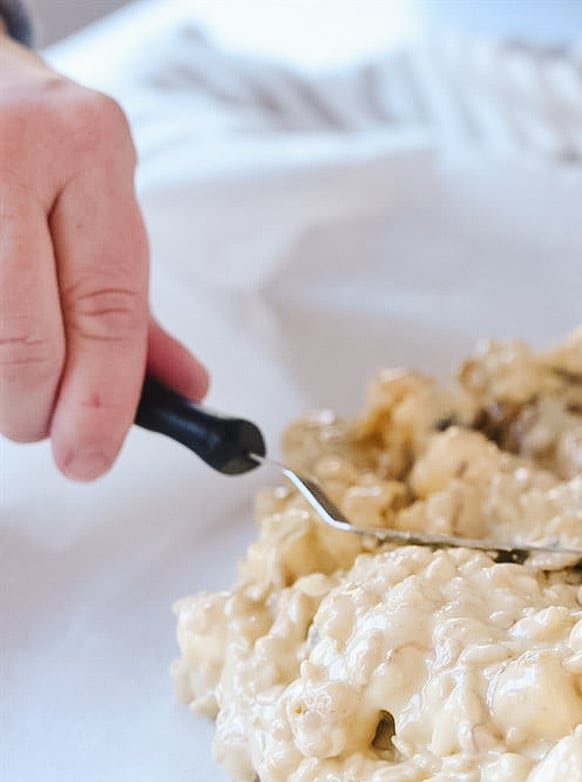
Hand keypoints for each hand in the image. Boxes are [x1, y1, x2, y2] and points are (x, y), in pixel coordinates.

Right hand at [0, 38, 206, 479]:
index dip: (104, 398)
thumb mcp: (97, 198)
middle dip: (35, 408)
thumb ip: (133, 298)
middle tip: (40, 429)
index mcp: (88, 149)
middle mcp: (15, 152)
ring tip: (13, 385)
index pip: (106, 306)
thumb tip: (182, 390)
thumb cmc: (35, 144)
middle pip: (28, 337)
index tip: (91, 455)